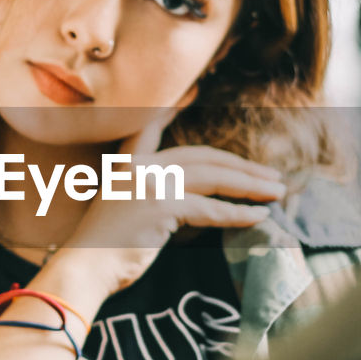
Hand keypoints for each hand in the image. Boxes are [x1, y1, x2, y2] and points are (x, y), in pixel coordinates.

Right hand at [58, 111, 284, 293]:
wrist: (85, 268)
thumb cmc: (106, 250)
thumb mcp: (125, 211)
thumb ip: (155, 196)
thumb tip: (201, 200)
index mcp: (126, 164)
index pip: (150, 128)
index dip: (172, 110)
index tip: (193, 91)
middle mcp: (138, 166)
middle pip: (202, 157)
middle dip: (241, 166)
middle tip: (271, 177)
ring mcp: (150, 183)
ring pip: (212, 177)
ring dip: (249, 185)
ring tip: (276, 192)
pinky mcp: (162, 205)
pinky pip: (211, 208)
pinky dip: (238, 213)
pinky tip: (258, 216)